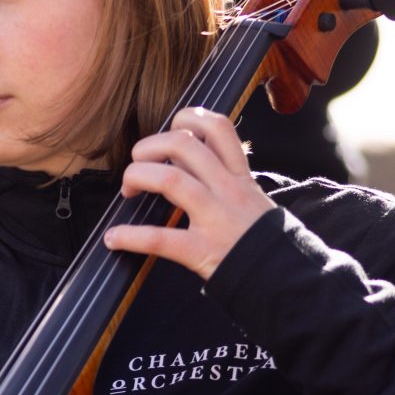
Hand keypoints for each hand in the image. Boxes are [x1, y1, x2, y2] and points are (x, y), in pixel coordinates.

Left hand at [105, 107, 271, 280]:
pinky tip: (114, 239)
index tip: (169, 132)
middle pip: (183, 144)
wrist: (281, 275)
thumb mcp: (251, 197)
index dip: (187, 118)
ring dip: (138, 178)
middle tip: (138, 165)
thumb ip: (221, 176)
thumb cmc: (258, 238)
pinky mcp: (203, 250)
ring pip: (170, 179)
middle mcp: (228, 189)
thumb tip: (180, 157)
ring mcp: (216, 218)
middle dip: (149, 148)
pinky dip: (130, 236)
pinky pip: (160, 238)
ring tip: (127, 192)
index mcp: (239, 175)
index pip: (217, 126)